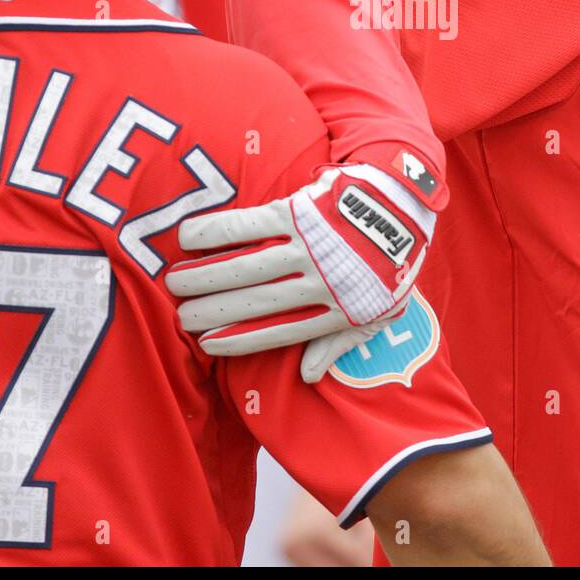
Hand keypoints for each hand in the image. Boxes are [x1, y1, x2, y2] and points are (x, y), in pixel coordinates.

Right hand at [169, 163, 434, 381]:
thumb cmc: (394, 261)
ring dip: (205, 275)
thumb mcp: (381, 311)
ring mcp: (306, 246)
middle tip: (180, 316)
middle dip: (211, 311)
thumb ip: (340, 342)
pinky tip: (188, 236)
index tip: (208, 343)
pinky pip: (249, 224)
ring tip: (174, 282)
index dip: (239, 340)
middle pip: (253, 302)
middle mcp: (317, 281)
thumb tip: (306, 374)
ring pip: (245, 267)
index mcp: (336, 311)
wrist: (405, 205)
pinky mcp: (298, 211)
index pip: (277, 333)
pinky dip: (216, 232)